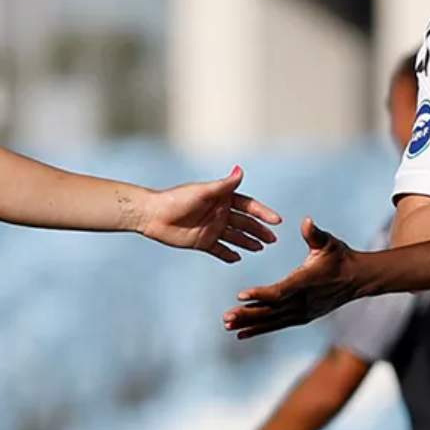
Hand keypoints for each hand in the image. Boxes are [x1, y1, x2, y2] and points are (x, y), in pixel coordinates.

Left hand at [138, 165, 282, 262]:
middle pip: (244, 223)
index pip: (248, 206)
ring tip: (261, 249)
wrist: (153, 215)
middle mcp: (219, 213)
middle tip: (273, 240)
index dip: (262, 213)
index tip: (277, 221)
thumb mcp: (203, 191)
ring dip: (248, 242)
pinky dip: (229, 254)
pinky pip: (219, 250)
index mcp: (222, 199)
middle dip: (259, 231)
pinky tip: (238, 258)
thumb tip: (240, 170)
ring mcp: (211, 228)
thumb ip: (224, 185)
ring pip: (235, 237)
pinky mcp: (202, 242)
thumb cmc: (177, 199)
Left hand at [223, 219, 358, 338]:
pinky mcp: (302, 317)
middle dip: (248, 314)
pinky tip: (242, 333)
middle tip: (226, 317)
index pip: (281, 290)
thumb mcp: (328, 242)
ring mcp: (303, 311)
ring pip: (272, 320)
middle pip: (272, 310)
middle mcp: (304, 300)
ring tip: (228, 326)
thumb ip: (314, 234)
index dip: (261, 293)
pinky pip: (277, 325)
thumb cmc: (340, 256)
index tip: (241, 295)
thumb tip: (306, 221)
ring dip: (250, 323)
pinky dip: (260, 329)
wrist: (358, 279)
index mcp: (307, 281)